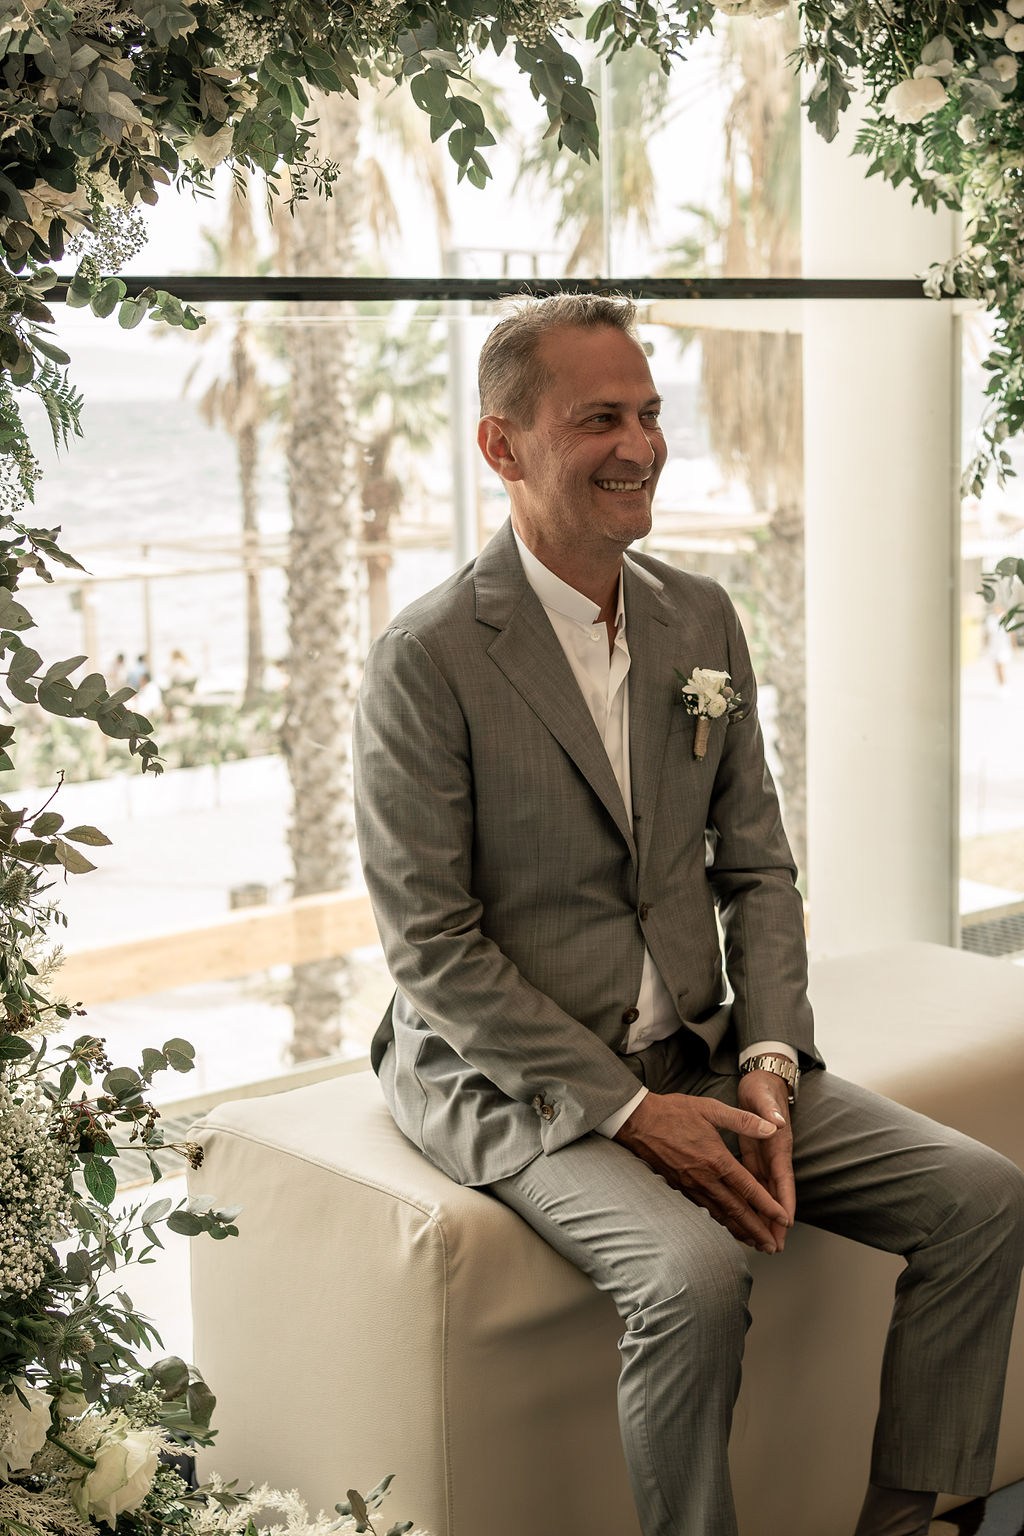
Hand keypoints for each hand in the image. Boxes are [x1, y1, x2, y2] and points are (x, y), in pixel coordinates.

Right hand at [614, 1091, 790, 1252]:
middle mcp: (705, 1178)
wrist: (637, 1121)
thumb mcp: (710, 1108)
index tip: (783, 1219)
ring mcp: (691, 1185)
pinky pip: (704, 1210)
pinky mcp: (679, 1188)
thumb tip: (772, 1127)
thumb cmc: (673, 1111)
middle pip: (736, 1210)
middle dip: (757, 1230)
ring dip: (739, 1231)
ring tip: (755, 1244)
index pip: (748, 1188)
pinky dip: (719, 1223)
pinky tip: (726, 1228)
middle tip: (772, 1246)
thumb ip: (743, 1120)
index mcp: (716, 1159)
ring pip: (720, 1215)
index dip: (768, 1206)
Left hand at [736, 1070, 794, 1252]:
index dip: (785, 1200)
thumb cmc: (762, 1090)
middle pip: (777, 1194)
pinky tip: (745, 1220)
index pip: (783, 1177)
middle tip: (774, 1247)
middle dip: (776, 1221)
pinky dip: (752, 1205)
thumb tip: (778, 1122)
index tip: (786, 1222)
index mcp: (778, 1144)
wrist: (762, 1082)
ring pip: (766, 1194)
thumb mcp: (763, 1097)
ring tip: (760, 1244)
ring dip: (764, 1218)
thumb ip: (768, 1110)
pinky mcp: (755, 1159)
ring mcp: (766, 1159)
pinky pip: (754, 1187)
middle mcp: (775, 1156)